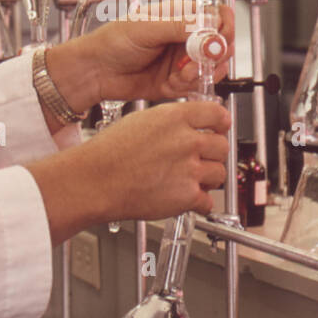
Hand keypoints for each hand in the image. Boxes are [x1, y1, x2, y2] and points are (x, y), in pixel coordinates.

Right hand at [25, 100, 230, 242]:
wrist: (95, 181)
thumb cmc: (109, 153)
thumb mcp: (141, 120)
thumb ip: (171, 122)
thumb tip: (188, 125)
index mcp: (175, 117)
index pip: (218, 114)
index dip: (221, 123)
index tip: (220, 128)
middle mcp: (186, 141)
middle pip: (222, 146)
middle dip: (213, 154)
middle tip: (201, 159)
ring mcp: (189, 169)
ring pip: (219, 173)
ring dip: (208, 178)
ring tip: (189, 179)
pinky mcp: (187, 196)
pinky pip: (208, 201)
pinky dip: (199, 203)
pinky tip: (186, 198)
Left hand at [51, 4, 235, 107]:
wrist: (96, 71)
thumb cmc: (113, 41)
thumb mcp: (149, 26)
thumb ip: (183, 27)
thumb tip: (211, 33)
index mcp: (182, 14)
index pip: (220, 16)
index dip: (223, 30)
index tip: (213, 42)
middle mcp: (187, 36)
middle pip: (222, 45)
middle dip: (212, 56)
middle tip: (192, 60)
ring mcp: (184, 59)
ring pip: (214, 68)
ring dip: (199, 74)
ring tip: (178, 73)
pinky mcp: (179, 81)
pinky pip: (198, 86)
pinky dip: (187, 87)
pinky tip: (170, 83)